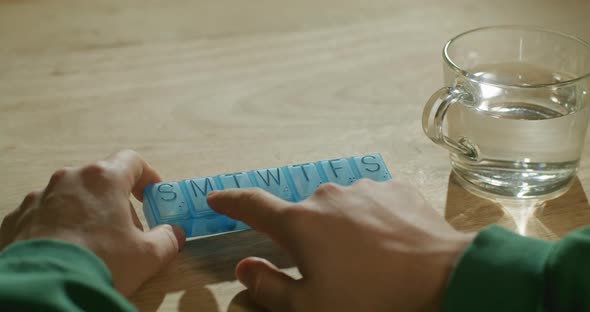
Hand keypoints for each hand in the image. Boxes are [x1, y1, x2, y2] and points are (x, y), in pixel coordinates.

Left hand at [0, 149, 185, 295]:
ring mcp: (39, 197)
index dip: (146, 176)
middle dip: (116, 201)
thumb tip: (174, 234)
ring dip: (86, 213)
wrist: (45, 290)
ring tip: (93, 245)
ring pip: (71, 197)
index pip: (131, 161)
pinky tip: (66, 252)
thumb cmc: (101, 264)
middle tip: (126, 230)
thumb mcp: (148, 255)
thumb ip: (168, 239)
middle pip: (101, 181)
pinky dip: (58, 227)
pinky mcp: (17, 219)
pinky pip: (44, 216)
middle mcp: (69, 179)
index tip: (151, 194)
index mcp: (104, 179)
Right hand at [207, 179, 474, 310]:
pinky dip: (370, 221)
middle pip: (302, 215)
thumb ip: (270, 287)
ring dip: (340, 230)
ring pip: (338, 209)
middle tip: (325, 268)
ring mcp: (364, 188)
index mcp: (300, 222)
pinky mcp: (396, 189)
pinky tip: (388, 245)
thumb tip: (245, 267)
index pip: (253, 205)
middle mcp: (328, 196)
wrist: (446, 279)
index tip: (215, 197)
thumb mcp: (311, 307)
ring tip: (364, 261)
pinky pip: (370, 203)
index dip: (230, 201)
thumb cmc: (372, 301)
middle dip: (305, 238)